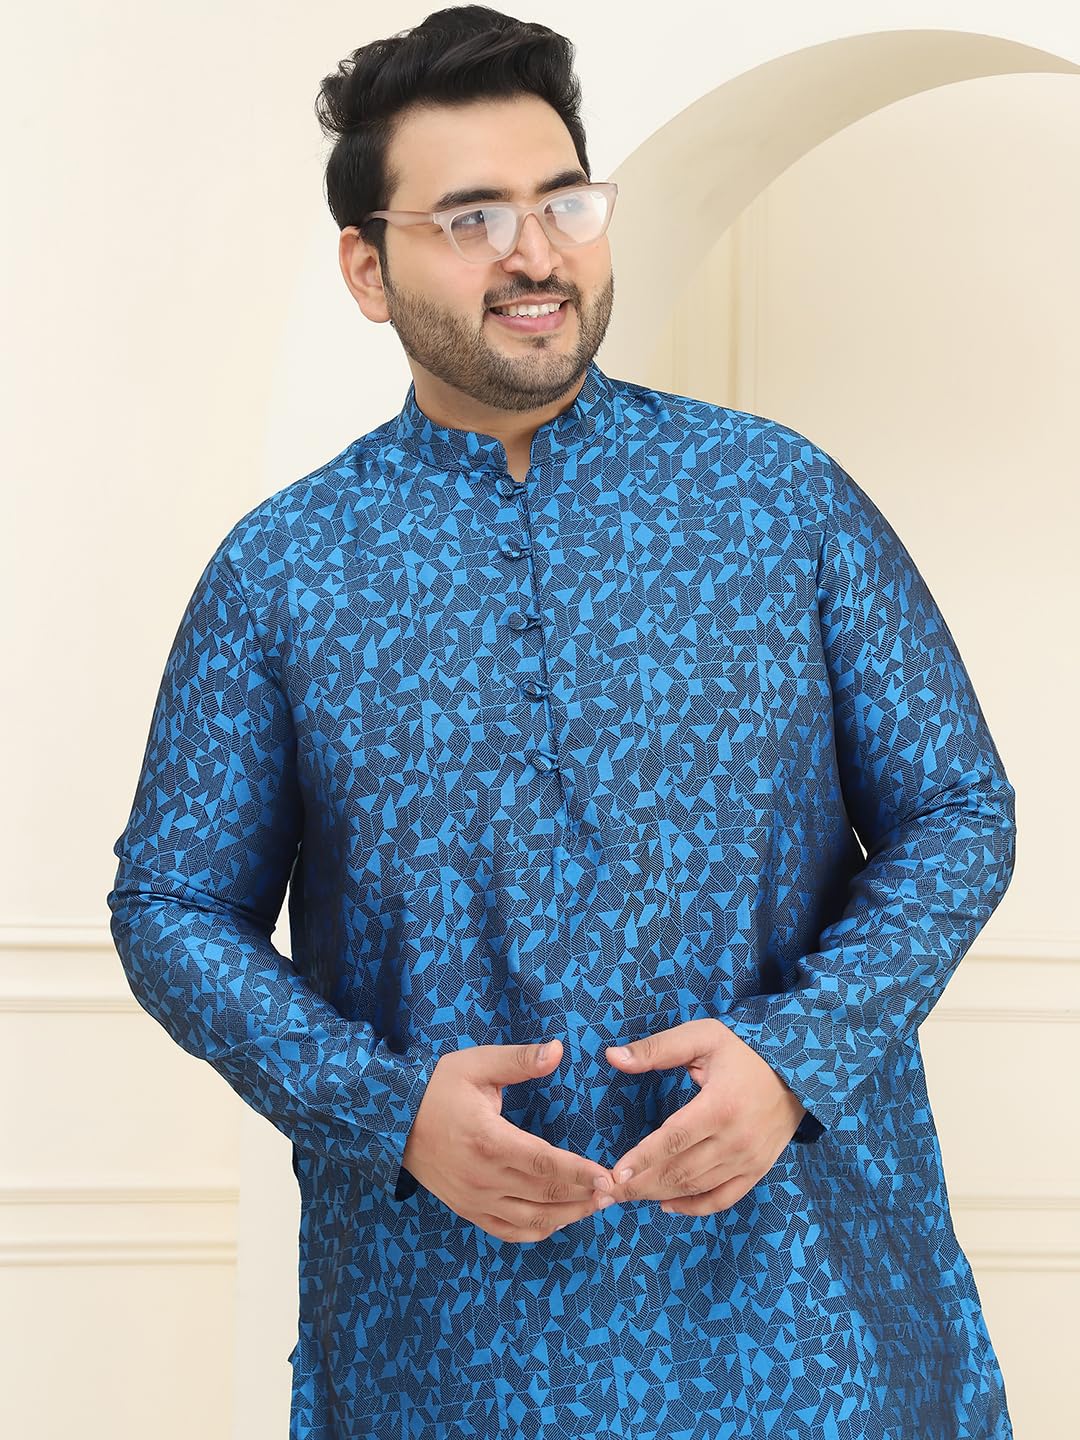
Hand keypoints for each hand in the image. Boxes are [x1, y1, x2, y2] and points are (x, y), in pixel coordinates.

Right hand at [402, 1037, 611, 1242]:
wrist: (393, 1120)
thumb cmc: (438, 1088)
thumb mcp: (478, 1064)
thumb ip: (520, 1060)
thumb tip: (558, 1050)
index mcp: (488, 1140)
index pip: (544, 1164)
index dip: (579, 1173)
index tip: (607, 1175)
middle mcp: (482, 1177)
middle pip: (544, 1196)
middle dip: (584, 1196)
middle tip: (614, 1191)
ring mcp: (474, 1199)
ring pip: (530, 1220)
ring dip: (567, 1217)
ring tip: (595, 1206)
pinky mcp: (467, 1210)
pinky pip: (508, 1231)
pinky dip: (537, 1231)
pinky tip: (559, 1220)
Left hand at [592, 1019, 806, 1216]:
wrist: (798, 1070)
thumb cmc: (744, 1051)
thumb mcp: (701, 1037)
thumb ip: (657, 1049)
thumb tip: (613, 1057)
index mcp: (720, 1106)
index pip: (674, 1140)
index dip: (643, 1159)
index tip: (616, 1172)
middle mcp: (736, 1140)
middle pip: (681, 1171)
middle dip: (642, 1183)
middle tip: (609, 1191)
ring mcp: (748, 1159)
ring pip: (697, 1187)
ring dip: (660, 1194)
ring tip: (628, 1195)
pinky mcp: (757, 1170)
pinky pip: (723, 1199)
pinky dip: (694, 1207)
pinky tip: (667, 1204)